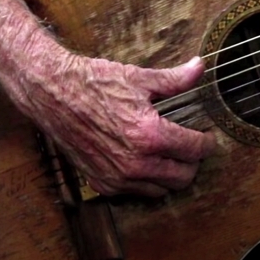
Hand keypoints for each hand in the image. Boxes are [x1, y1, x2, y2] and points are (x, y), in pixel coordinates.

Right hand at [3, 43, 216, 196]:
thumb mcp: (138, 77)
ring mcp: (117, 177)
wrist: (52, 93)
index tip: (207, 137)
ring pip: (161, 190)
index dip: (207, 143)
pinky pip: (135, 192)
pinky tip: (143, 162)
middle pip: (183, 177)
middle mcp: (135, 163)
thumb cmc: (93, 82)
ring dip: (170, 175)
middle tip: (189, 148)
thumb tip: (200, 68)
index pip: (195, 149)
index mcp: (149, 135)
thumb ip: (175, 80)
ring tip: (168, 156)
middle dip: (192, 163)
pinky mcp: (101, 183)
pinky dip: (144, 181)